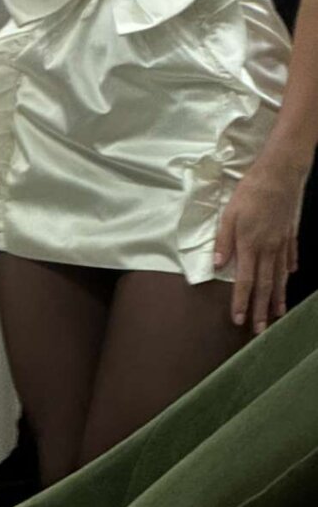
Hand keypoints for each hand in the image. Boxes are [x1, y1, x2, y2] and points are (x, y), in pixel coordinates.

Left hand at [213, 159, 302, 333]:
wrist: (279, 176)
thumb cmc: (250, 192)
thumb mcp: (228, 214)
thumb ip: (223, 241)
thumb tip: (217, 266)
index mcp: (250, 246)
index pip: (245, 282)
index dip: (242, 302)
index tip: (239, 320)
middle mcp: (269, 250)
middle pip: (265, 286)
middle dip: (261, 310)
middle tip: (260, 330)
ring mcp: (282, 243)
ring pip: (280, 277)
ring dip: (277, 297)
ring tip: (277, 314)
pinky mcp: (290, 234)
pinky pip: (290, 257)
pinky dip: (289, 270)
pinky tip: (289, 277)